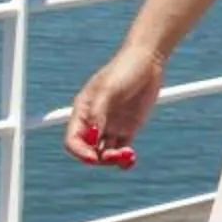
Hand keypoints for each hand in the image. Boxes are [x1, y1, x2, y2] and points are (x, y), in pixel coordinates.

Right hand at [63, 41, 164, 167]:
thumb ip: (99, 113)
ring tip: (127, 154)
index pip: (73, 139)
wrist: (148, 62)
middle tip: (115, 156)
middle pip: (88, 151)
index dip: (80, 152)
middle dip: (99, 159)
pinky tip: (130, 160)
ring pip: (105, 154)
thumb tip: (92, 136)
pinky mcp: (128, 129)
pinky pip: (122, 151)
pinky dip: (124, 159)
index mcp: (83, 111)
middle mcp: (95, 122)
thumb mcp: (109, 89)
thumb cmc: (125, 70)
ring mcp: (111, 126)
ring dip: (112, 160)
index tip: (93, 158)